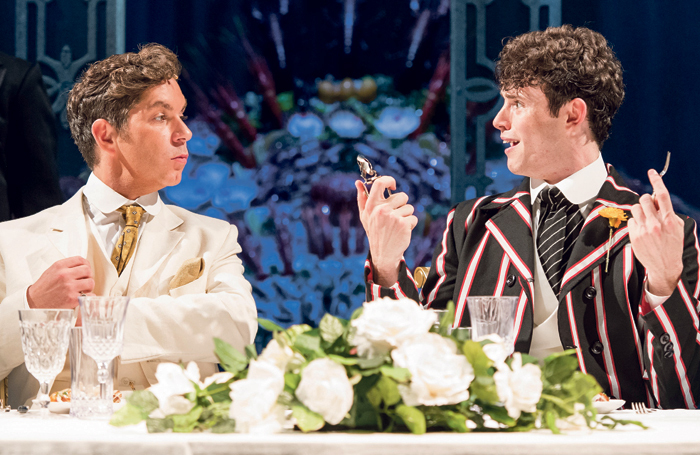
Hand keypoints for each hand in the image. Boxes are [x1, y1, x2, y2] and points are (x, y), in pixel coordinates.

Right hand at [27, 256, 94, 309]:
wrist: (34, 302)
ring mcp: (69, 287)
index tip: (84, 270)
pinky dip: (88, 297)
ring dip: (89, 287)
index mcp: (59, 266)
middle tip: (84, 281)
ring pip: (90, 282)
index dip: (86, 265)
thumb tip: (82, 265)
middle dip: (88, 276)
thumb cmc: (43, 288)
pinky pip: (90, 295)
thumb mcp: (51, 271)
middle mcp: (64, 275)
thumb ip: (65, 267)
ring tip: (82, 289)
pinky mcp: (72, 299)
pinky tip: (82, 297)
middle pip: (88, 270)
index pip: (80, 259)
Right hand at [356, 176, 417, 286]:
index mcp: (371, 205)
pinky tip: (402, 231)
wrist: (383, 253)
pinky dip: (410, 224)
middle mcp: (381, 210)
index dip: (389, 180)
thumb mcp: (365, 215)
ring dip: (406, 216)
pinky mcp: (403, 224)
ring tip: (397, 225)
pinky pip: (413, 217)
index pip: (379, 183)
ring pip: (409, 207)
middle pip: (402, 196)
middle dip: (402, 205)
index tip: (393, 186)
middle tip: (395, 216)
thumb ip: (362, 198)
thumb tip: (358, 182)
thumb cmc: (374, 231)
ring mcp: (393, 217)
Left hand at [628, 169, 684, 295]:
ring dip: (640, 211)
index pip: (662, 195)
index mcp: (669, 220)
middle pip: (645, 199)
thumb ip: (668, 213)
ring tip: (646, 221)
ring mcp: (644, 230)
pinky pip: (631, 221)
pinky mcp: (634, 236)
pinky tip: (642, 231)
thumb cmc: (672, 246)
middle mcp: (656, 223)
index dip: (657, 181)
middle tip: (650, 208)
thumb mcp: (677, 228)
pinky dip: (635, 223)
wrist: (665, 266)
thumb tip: (658, 200)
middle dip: (647, 201)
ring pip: (635, 208)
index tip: (652, 172)